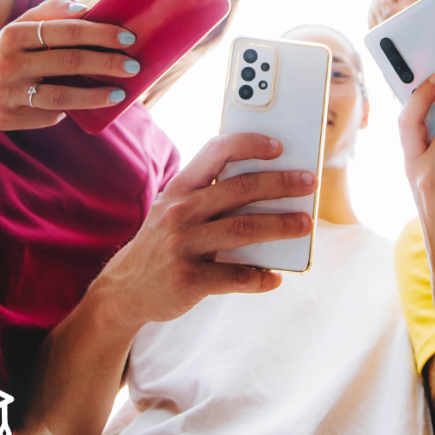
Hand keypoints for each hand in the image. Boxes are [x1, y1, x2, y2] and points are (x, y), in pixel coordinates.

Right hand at [0, 0, 141, 128]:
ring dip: (96, 96)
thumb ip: (53, 11)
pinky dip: (71, 110)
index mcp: (15, 34)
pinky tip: (88, 106)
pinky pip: (48, 116)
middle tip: (133, 65)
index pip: (66, 31)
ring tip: (120, 93)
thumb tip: (87, 10)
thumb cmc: (10, 49)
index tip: (128, 37)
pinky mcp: (7, 119)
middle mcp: (8, 64)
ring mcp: (6, 94)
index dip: (100, 34)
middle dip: (106, 63)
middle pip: (68, 63)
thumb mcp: (23, 25)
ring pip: (61, 97)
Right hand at [96, 133, 317, 324]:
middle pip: (240, 189)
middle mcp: (180, 211)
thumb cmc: (164, 241)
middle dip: (281, 184)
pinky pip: (235, 277)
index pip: (217, 151)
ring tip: (305, 224)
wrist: (125, 289)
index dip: (250, 144)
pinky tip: (275, 277)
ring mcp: (183, 245)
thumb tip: (268, 184)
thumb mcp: (174, 208)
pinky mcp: (188, 280)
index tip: (279, 146)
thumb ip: (209, 193)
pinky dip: (260, 277)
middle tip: (309, 183)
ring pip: (244, 229)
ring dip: (281, 226)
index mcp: (180, 187)